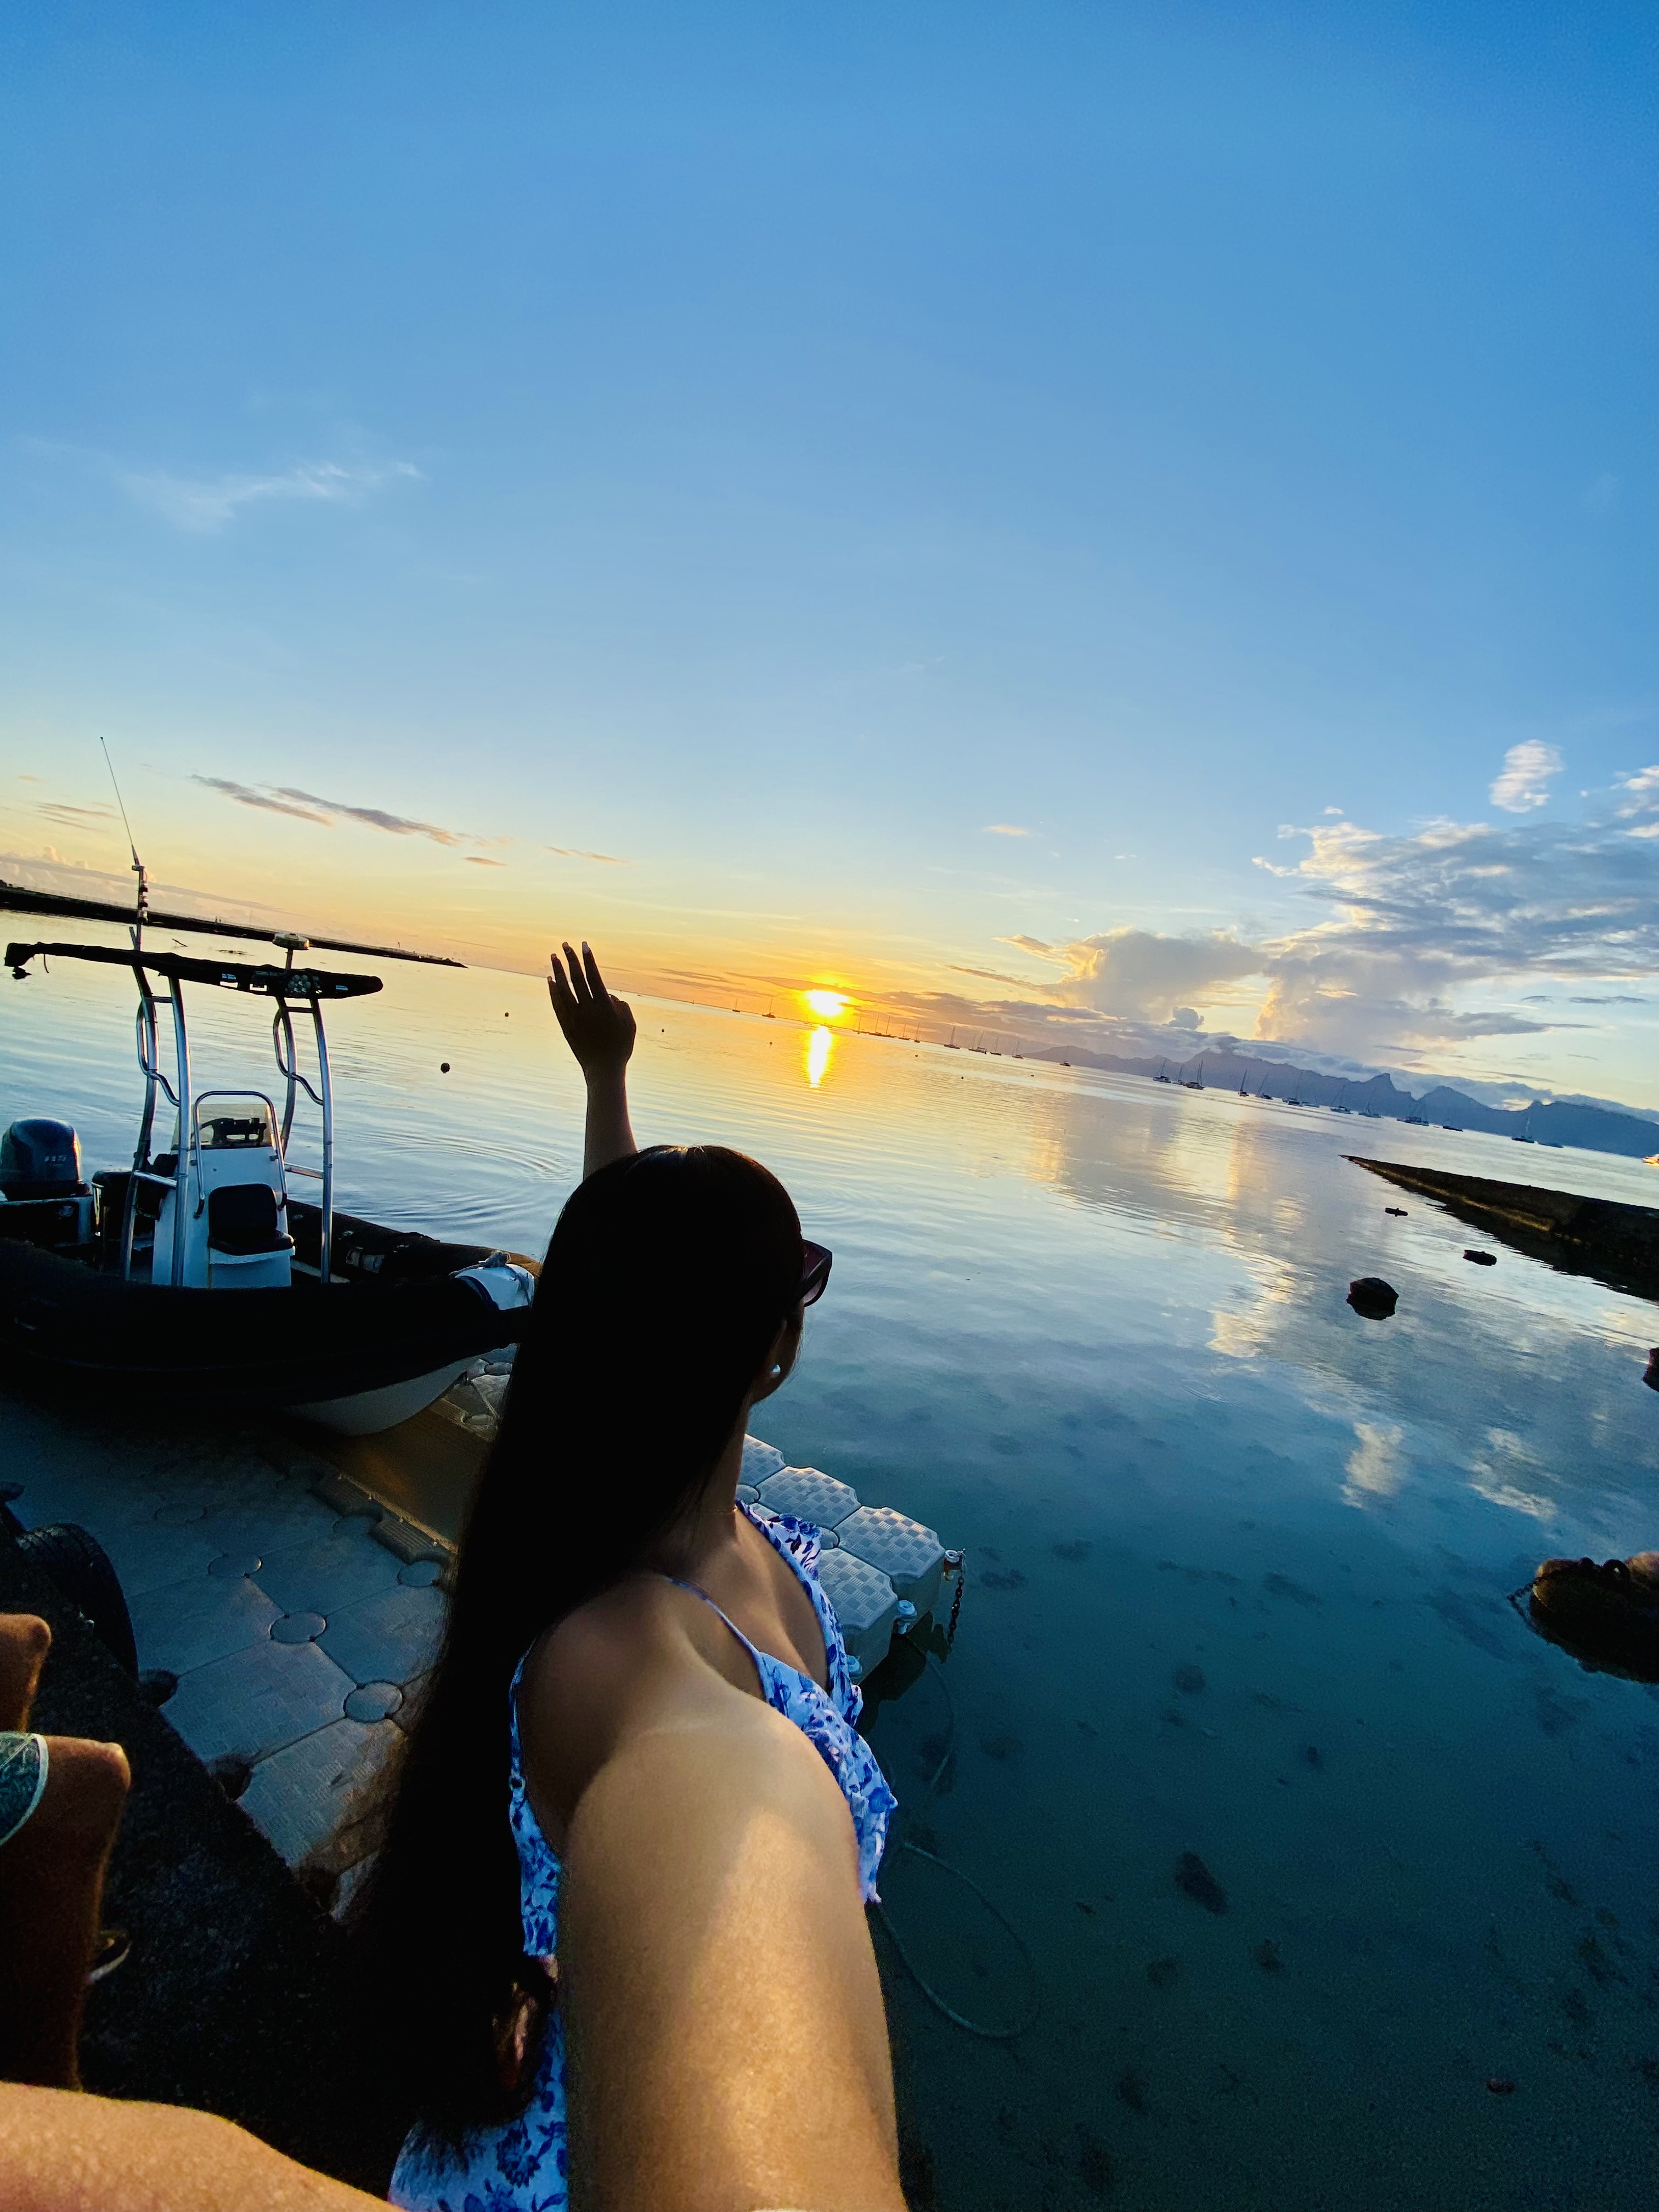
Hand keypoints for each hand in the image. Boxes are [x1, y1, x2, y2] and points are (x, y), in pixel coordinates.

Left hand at [549, 941, 635, 1080]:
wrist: (603, 1069)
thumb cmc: (621, 1046)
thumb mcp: (629, 1023)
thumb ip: (621, 1005)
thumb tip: (608, 995)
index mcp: (604, 1006)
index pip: (594, 976)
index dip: (588, 960)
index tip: (584, 945)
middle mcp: (587, 1008)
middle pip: (576, 978)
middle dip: (571, 959)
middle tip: (565, 944)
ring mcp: (574, 1017)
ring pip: (563, 988)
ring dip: (558, 971)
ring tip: (553, 956)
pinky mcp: (566, 1026)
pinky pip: (557, 1004)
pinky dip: (552, 991)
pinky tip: (549, 980)